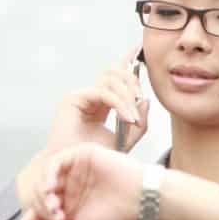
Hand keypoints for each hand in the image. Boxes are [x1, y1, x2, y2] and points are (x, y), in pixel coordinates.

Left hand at [14, 143, 143, 219]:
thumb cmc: (114, 218)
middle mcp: (69, 187)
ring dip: (42, 195)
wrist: (139, 201)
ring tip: (54, 207)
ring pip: (43, 178)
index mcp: (69, 205)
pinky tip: (51, 189)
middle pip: (38, 194)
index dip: (30, 219)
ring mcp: (74, 171)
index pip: (40, 209)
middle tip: (55, 218)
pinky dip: (48, 175)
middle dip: (40, 209)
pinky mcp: (80, 155)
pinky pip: (54, 162)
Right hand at [16, 48, 148, 209]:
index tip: (138, 48)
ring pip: (110, 79)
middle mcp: (92, 96)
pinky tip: (127, 118)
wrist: (74, 171)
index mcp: (103, 102)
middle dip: (133, 81)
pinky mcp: (73, 98)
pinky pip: (103, 92)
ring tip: (133, 117)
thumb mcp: (125, 140)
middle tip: (141, 100)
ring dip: (127, 96)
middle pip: (115, 72)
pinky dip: (119, 104)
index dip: (126, 59)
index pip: (116, 76)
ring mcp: (81, 95)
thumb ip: (139, 123)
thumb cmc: (95, 158)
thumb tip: (145, 100)